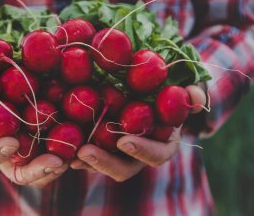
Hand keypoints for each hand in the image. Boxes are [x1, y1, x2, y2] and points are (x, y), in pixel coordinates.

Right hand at [0, 77, 67, 187]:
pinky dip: (67, 147)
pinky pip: (55, 148)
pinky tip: (81, 140)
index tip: (11, 142)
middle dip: (37, 170)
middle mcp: (4, 154)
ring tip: (73, 157)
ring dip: (58, 164)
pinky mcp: (43, 139)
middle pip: (21, 172)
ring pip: (42, 166)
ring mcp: (25, 150)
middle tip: (56, 162)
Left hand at [71, 84, 206, 181]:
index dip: (142, 150)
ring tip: (66, 153)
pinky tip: (59, 143)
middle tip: (84, 152)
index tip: (124, 140)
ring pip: (101, 163)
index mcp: (162, 143)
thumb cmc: (169, 89)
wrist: (150, 88)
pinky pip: (87, 152)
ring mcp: (118, 151)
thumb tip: (194, 96)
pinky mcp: (100, 143)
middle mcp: (139, 153)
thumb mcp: (182, 86)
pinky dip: (74, 150)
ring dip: (84, 161)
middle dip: (104, 162)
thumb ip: (191, 92)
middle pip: (123, 167)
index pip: (156, 155)